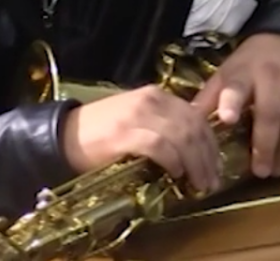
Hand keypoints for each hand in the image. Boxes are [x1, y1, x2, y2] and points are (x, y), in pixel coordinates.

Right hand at [60, 85, 221, 192]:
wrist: (63, 136)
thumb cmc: (101, 134)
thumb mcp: (137, 121)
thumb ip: (163, 126)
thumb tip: (194, 151)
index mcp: (155, 96)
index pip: (196, 115)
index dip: (211, 143)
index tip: (216, 166)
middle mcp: (149, 100)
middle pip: (193, 126)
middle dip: (207, 157)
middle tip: (211, 181)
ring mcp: (136, 116)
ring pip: (181, 136)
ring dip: (195, 163)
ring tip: (199, 183)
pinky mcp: (124, 133)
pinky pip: (159, 146)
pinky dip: (172, 161)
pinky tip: (175, 174)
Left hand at [192, 33, 279, 178]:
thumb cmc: (251, 63)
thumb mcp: (227, 73)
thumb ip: (210, 98)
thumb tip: (187, 123)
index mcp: (243, 74)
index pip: (236, 87)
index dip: (231, 102)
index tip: (227, 119)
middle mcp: (272, 79)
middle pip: (270, 115)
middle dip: (265, 146)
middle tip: (260, 172)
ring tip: (277, 172)